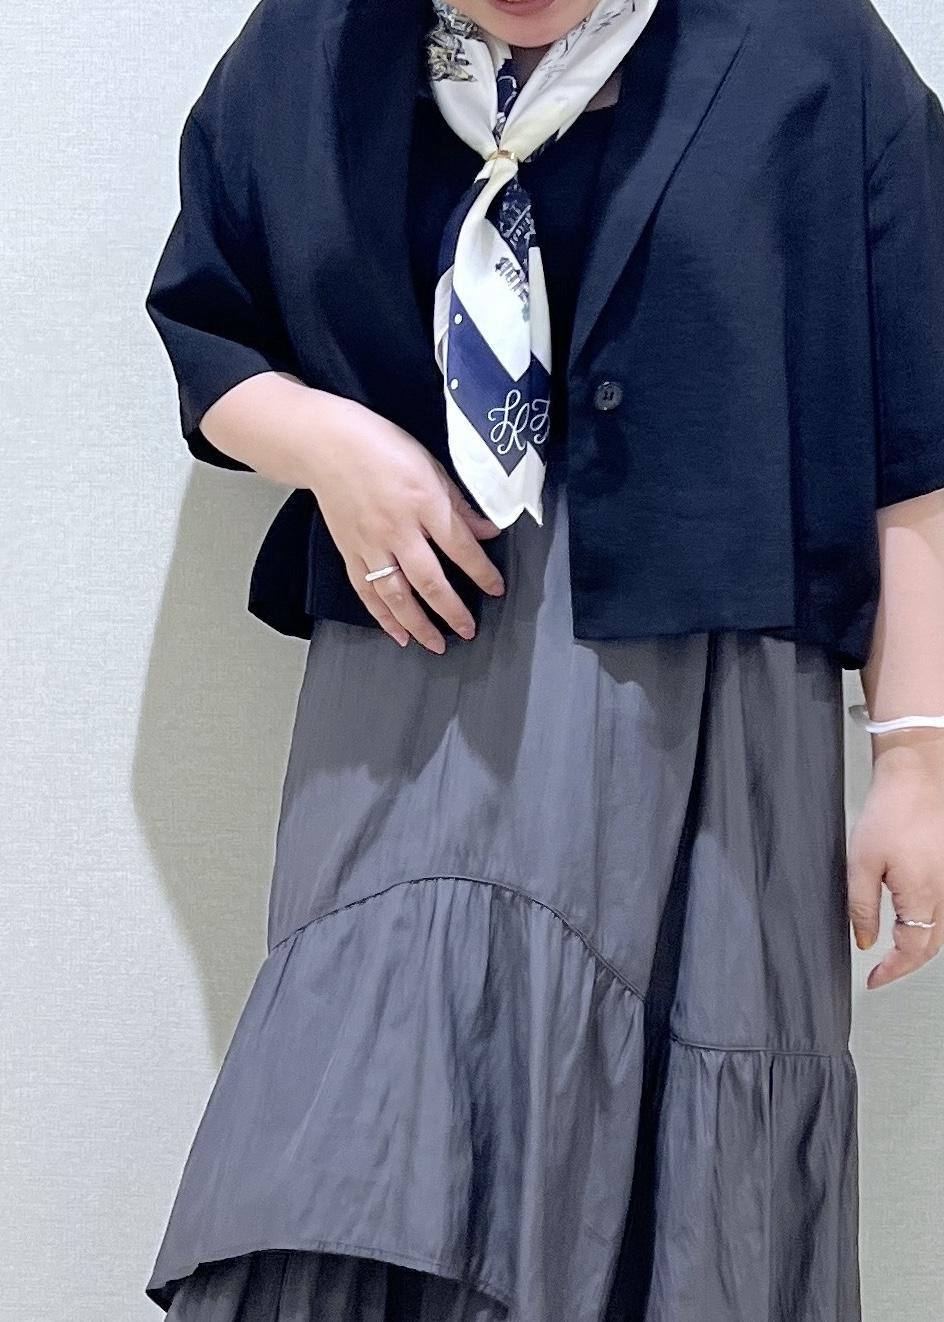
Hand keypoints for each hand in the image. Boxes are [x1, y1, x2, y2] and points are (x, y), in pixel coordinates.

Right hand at [306, 398, 505, 652]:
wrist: (326, 444)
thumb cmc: (380, 446)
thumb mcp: (431, 465)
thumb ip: (458, 503)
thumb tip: (486, 531)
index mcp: (424, 502)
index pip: (460, 548)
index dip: (482, 572)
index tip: (496, 589)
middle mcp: (397, 529)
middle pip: (430, 581)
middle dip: (452, 611)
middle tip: (468, 631)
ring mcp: (370, 544)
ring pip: (396, 595)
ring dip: (418, 625)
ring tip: (435, 644)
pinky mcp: (350, 551)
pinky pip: (367, 591)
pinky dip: (382, 617)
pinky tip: (397, 634)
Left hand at [846, 734, 943, 986]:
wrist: (917, 776)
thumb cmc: (891, 811)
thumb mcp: (861, 863)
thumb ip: (861, 907)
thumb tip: (865, 940)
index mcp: (923, 895)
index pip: (912, 952)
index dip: (892, 971)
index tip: (875, 979)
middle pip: (931, 945)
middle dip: (906, 962)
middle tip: (883, 969)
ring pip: (943, 929)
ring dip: (921, 944)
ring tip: (896, 949)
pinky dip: (932, 922)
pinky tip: (915, 918)